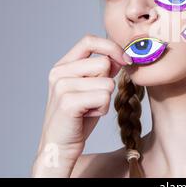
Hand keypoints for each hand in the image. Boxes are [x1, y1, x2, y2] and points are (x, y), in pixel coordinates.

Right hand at [31, 34, 130, 176]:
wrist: (60, 146)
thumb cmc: (79, 117)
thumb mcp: (90, 88)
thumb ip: (102, 70)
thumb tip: (121, 57)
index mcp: (63, 65)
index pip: (89, 40)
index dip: (111, 47)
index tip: (126, 59)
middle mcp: (59, 72)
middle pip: (104, 63)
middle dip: (107, 82)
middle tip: (93, 99)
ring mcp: (62, 86)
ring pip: (107, 82)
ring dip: (105, 99)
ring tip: (89, 109)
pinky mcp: (68, 102)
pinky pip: (104, 97)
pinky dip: (102, 109)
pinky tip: (88, 116)